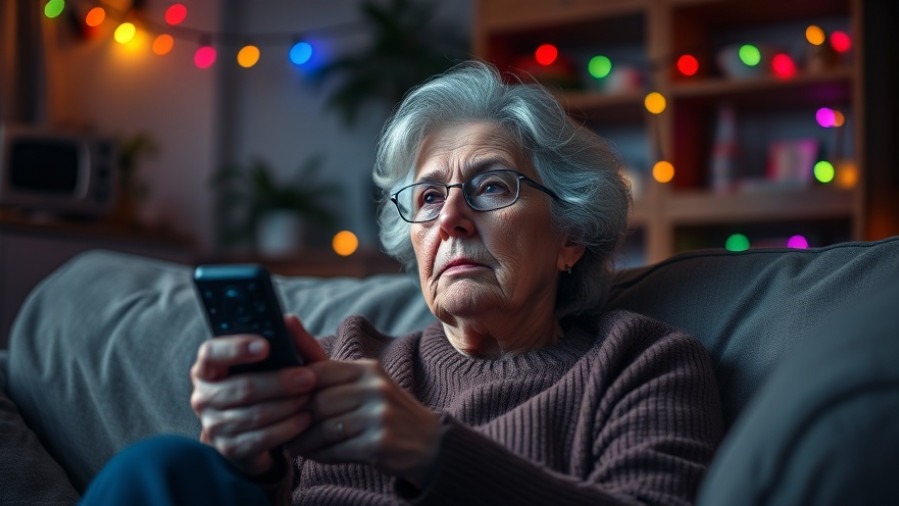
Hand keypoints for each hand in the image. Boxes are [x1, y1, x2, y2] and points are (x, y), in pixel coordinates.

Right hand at [190, 315, 326, 475]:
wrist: (267, 427)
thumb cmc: (272, 384)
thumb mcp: (282, 361)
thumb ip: (287, 341)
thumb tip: (289, 320)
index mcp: (209, 367)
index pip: (211, 353)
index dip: (237, 348)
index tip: (265, 345)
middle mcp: (204, 395)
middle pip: (242, 387)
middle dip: (280, 382)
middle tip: (308, 378)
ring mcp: (213, 424)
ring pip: (254, 414)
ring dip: (287, 406)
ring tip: (310, 398)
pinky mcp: (228, 449)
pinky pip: (260, 439)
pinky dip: (286, 429)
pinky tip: (304, 419)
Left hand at [287, 359, 441, 487]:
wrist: (429, 443)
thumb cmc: (384, 410)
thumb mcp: (361, 382)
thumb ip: (324, 364)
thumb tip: (287, 321)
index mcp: (367, 369)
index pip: (317, 371)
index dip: (293, 388)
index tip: (281, 401)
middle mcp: (375, 387)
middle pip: (317, 402)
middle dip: (295, 418)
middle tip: (283, 428)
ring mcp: (379, 416)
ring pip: (323, 428)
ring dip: (303, 441)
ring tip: (295, 445)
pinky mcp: (379, 443)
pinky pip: (336, 450)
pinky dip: (319, 455)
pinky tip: (314, 455)